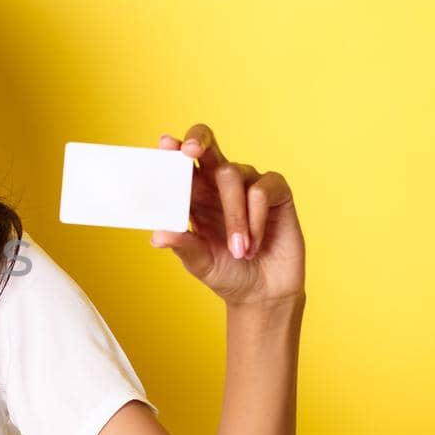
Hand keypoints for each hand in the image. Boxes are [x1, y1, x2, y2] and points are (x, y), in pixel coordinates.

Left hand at [150, 124, 305, 306]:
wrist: (262, 292)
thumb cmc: (226, 272)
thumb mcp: (199, 261)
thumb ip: (182, 245)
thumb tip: (157, 236)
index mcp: (195, 195)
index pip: (182, 165)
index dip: (173, 150)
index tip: (165, 144)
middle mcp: (220, 184)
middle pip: (208, 146)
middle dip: (198, 141)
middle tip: (190, 150)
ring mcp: (249, 184)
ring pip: (233, 175)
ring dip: (233, 215)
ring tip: (238, 250)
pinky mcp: (277, 192)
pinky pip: (261, 191)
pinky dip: (256, 219)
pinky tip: (255, 244)